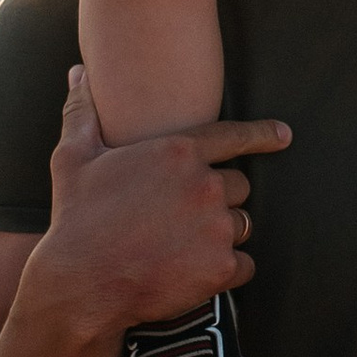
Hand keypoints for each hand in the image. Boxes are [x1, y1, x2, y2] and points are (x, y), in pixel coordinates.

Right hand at [32, 68, 292, 334]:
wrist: (80, 284)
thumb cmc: (76, 218)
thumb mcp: (72, 158)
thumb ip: (83, 111)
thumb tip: (78, 72)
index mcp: (178, 152)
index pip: (235, 136)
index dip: (262, 136)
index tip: (284, 136)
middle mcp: (205, 185)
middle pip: (239, 186)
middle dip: (217, 199)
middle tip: (181, 218)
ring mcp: (217, 227)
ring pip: (241, 224)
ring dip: (221, 234)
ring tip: (182, 246)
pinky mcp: (222, 267)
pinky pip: (245, 265)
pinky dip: (225, 271)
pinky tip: (194, 274)